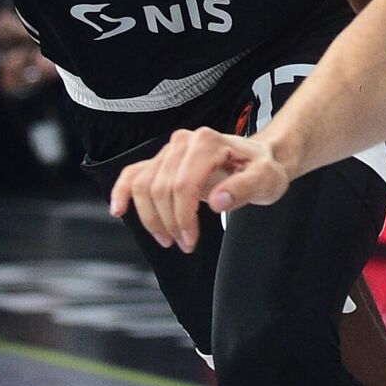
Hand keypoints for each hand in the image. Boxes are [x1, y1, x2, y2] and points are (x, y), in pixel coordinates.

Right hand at [108, 126, 292, 252]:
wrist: (259, 158)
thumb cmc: (263, 169)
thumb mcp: (267, 181)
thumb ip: (245, 189)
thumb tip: (218, 200)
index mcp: (207, 143)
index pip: (182, 185)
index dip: (182, 217)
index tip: (191, 240)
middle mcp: (184, 141)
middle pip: (159, 188)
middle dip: (168, 222)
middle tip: (185, 244)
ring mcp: (170, 149)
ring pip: (143, 184)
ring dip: (150, 217)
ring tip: (167, 238)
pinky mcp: (162, 160)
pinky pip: (133, 173)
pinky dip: (122, 191)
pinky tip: (118, 209)